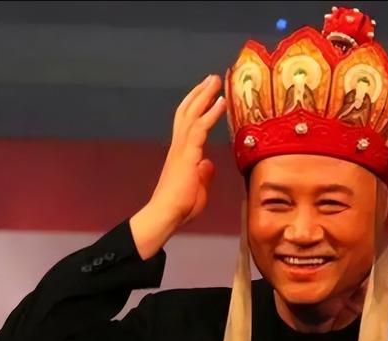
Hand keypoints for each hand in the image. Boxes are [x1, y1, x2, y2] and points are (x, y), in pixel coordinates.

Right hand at [130, 74, 225, 258]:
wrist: (167, 214)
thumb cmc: (180, 206)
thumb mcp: (198, 188)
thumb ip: (203, 174)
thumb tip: (208, 164)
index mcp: (181, 153)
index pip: (188, 123)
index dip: (197, 107)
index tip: (207, 93)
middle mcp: (179, 146)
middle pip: (187, 111)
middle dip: (199, 93)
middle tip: (211, 78)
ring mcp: (182, 149)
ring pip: (192, 114)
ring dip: (204, 95)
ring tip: (215, 80)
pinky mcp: (187, 154)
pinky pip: (200, 128)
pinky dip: (210, 113)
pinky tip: (220, 102)